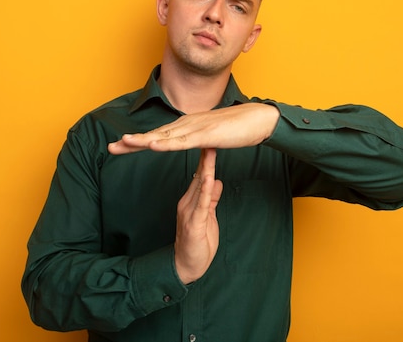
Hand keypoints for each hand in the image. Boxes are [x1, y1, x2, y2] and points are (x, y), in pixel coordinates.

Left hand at [108, 103, 279, 153]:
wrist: (257, 119)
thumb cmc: (236, 128)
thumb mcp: (211, 136)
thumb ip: (198, 139)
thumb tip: (189, 143)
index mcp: (186, 126)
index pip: (158, 136)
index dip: (138, 142)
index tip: (119, 147)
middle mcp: (186, 124)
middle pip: (155, 135)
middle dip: (132, 142)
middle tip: (110, 147)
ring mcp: (195, 128)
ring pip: (164, 137)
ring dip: (143, 140)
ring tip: (123, 143)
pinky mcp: (206, 135)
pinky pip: (183, 141)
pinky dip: (167, 144)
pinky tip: (153, 146)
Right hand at [174, 148, 222, 283]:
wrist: (186, 267)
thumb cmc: (198, 244)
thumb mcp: (208, 217)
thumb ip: (211, 199)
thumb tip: (216, 181)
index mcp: (191, 201)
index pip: (199, 175)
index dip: (206, 158)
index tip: (211, 141)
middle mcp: (187, 203)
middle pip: (198, 175)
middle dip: (204, 156)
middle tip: (210, 134)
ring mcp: (189, 212)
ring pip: (198, 186)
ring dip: (204, 167)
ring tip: (209, 149)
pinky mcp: (193, 223)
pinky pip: (201, 203)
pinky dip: (205, 189)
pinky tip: (209, 177)